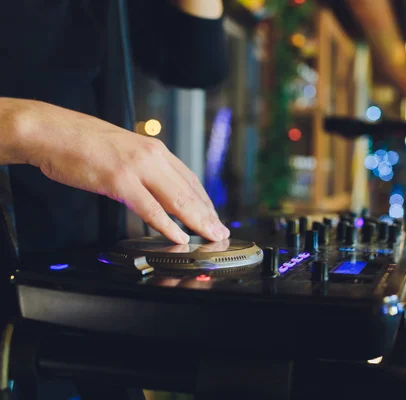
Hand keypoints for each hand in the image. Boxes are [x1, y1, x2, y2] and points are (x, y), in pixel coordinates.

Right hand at [11, 99, 228, 243]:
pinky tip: (180, 236)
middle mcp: (152, 155)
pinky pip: (150, 208)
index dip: (205, 201)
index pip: (189, 179)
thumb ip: (144, 168)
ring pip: (177, 199)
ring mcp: (137, 167)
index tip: (214, 216)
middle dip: (209, 215)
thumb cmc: (82, 142)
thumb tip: (156, 188)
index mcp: (154, 149)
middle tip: (221, 233)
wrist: (51, 130)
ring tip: (211, 236)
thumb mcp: (124, 150)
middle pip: (190, 191)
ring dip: (198, 221)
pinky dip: (168, 225)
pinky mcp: (119, 180)